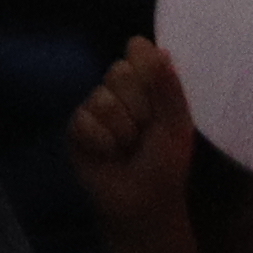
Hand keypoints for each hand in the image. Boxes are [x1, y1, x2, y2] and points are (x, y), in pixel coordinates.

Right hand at [64, 38, 196, 227]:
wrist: (143, 202)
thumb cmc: (165, 163)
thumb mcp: (177, 124)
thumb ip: (168, 87)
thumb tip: (158, 50)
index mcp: (146, 81)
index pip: (138, 49)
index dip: (148, 72)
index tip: (158, 99)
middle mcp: (117, 87)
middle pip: (118, 71)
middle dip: (138, 108)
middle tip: (144, 132)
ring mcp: (94, 106)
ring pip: (102, 99)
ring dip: (122, 131)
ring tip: (126, 148)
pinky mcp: (75, 127)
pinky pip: (84, 121)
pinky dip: (102, 143)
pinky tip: (107, 154)